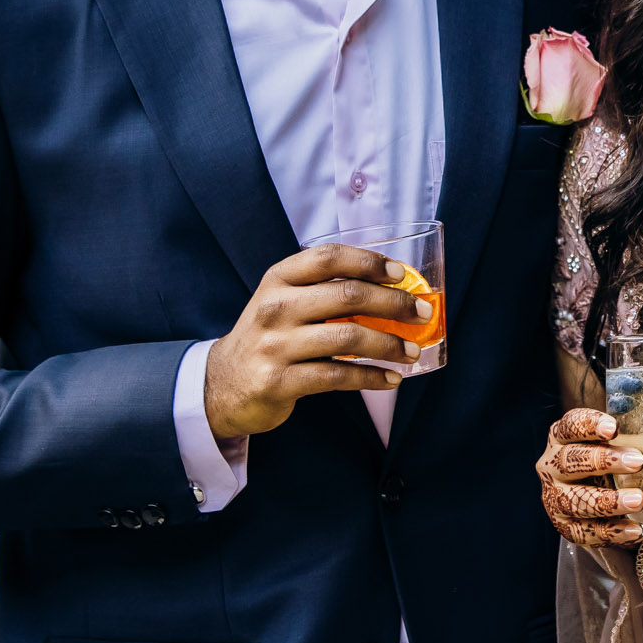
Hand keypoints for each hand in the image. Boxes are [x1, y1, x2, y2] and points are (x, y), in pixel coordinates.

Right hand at [203, 244, 428, 436]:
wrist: (221, 384)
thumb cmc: (268, 337)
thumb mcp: (283, 302)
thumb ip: (324, 291)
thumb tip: (391, 290)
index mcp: (279, 279)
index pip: (329, 257)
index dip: (370, 262)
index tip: (401, 274)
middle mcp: (275, 307)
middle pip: (347, 296)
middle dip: (394, 304)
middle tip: (421, 313)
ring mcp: (275, 344)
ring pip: (348, 337)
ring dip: (389, 345)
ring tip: (411, 351)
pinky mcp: (279, 381)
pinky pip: (337, 377)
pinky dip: (371, 378)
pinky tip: (390, 379)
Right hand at [536, 408, 642, 549]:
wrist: (600, 501)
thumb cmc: (614, 463)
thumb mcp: (629, 444)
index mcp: (563, 437)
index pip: (570, 425)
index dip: (589, 425)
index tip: (613, 428)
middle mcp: (552, 465)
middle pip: (570, 461)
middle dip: (603, 461)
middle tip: (637, 462)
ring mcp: (554, 497)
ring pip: (574, 500)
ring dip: (608, 501)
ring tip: (638, 500)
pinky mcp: (563, 525)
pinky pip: (583, 532)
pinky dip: (610, 531)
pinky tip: (634, 529)